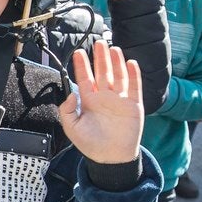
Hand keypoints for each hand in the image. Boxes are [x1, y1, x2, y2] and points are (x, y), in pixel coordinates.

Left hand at [59, 41, 143, 164]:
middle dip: (100, 58)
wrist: (111, 158)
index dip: (82, 66)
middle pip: (102, 72)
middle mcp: (104, 97)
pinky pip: (134, 87)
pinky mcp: (133, 105)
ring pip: (118, 76)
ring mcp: (119, 100)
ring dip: (116, 63)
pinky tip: (131, 63)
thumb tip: (69, 94)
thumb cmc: (91, 145)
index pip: (85, 78)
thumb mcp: (72, 129)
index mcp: (89, 101)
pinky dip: (133, 75)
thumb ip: (67, 111)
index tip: (78, 53)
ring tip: (113, 49)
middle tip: (98, 43)